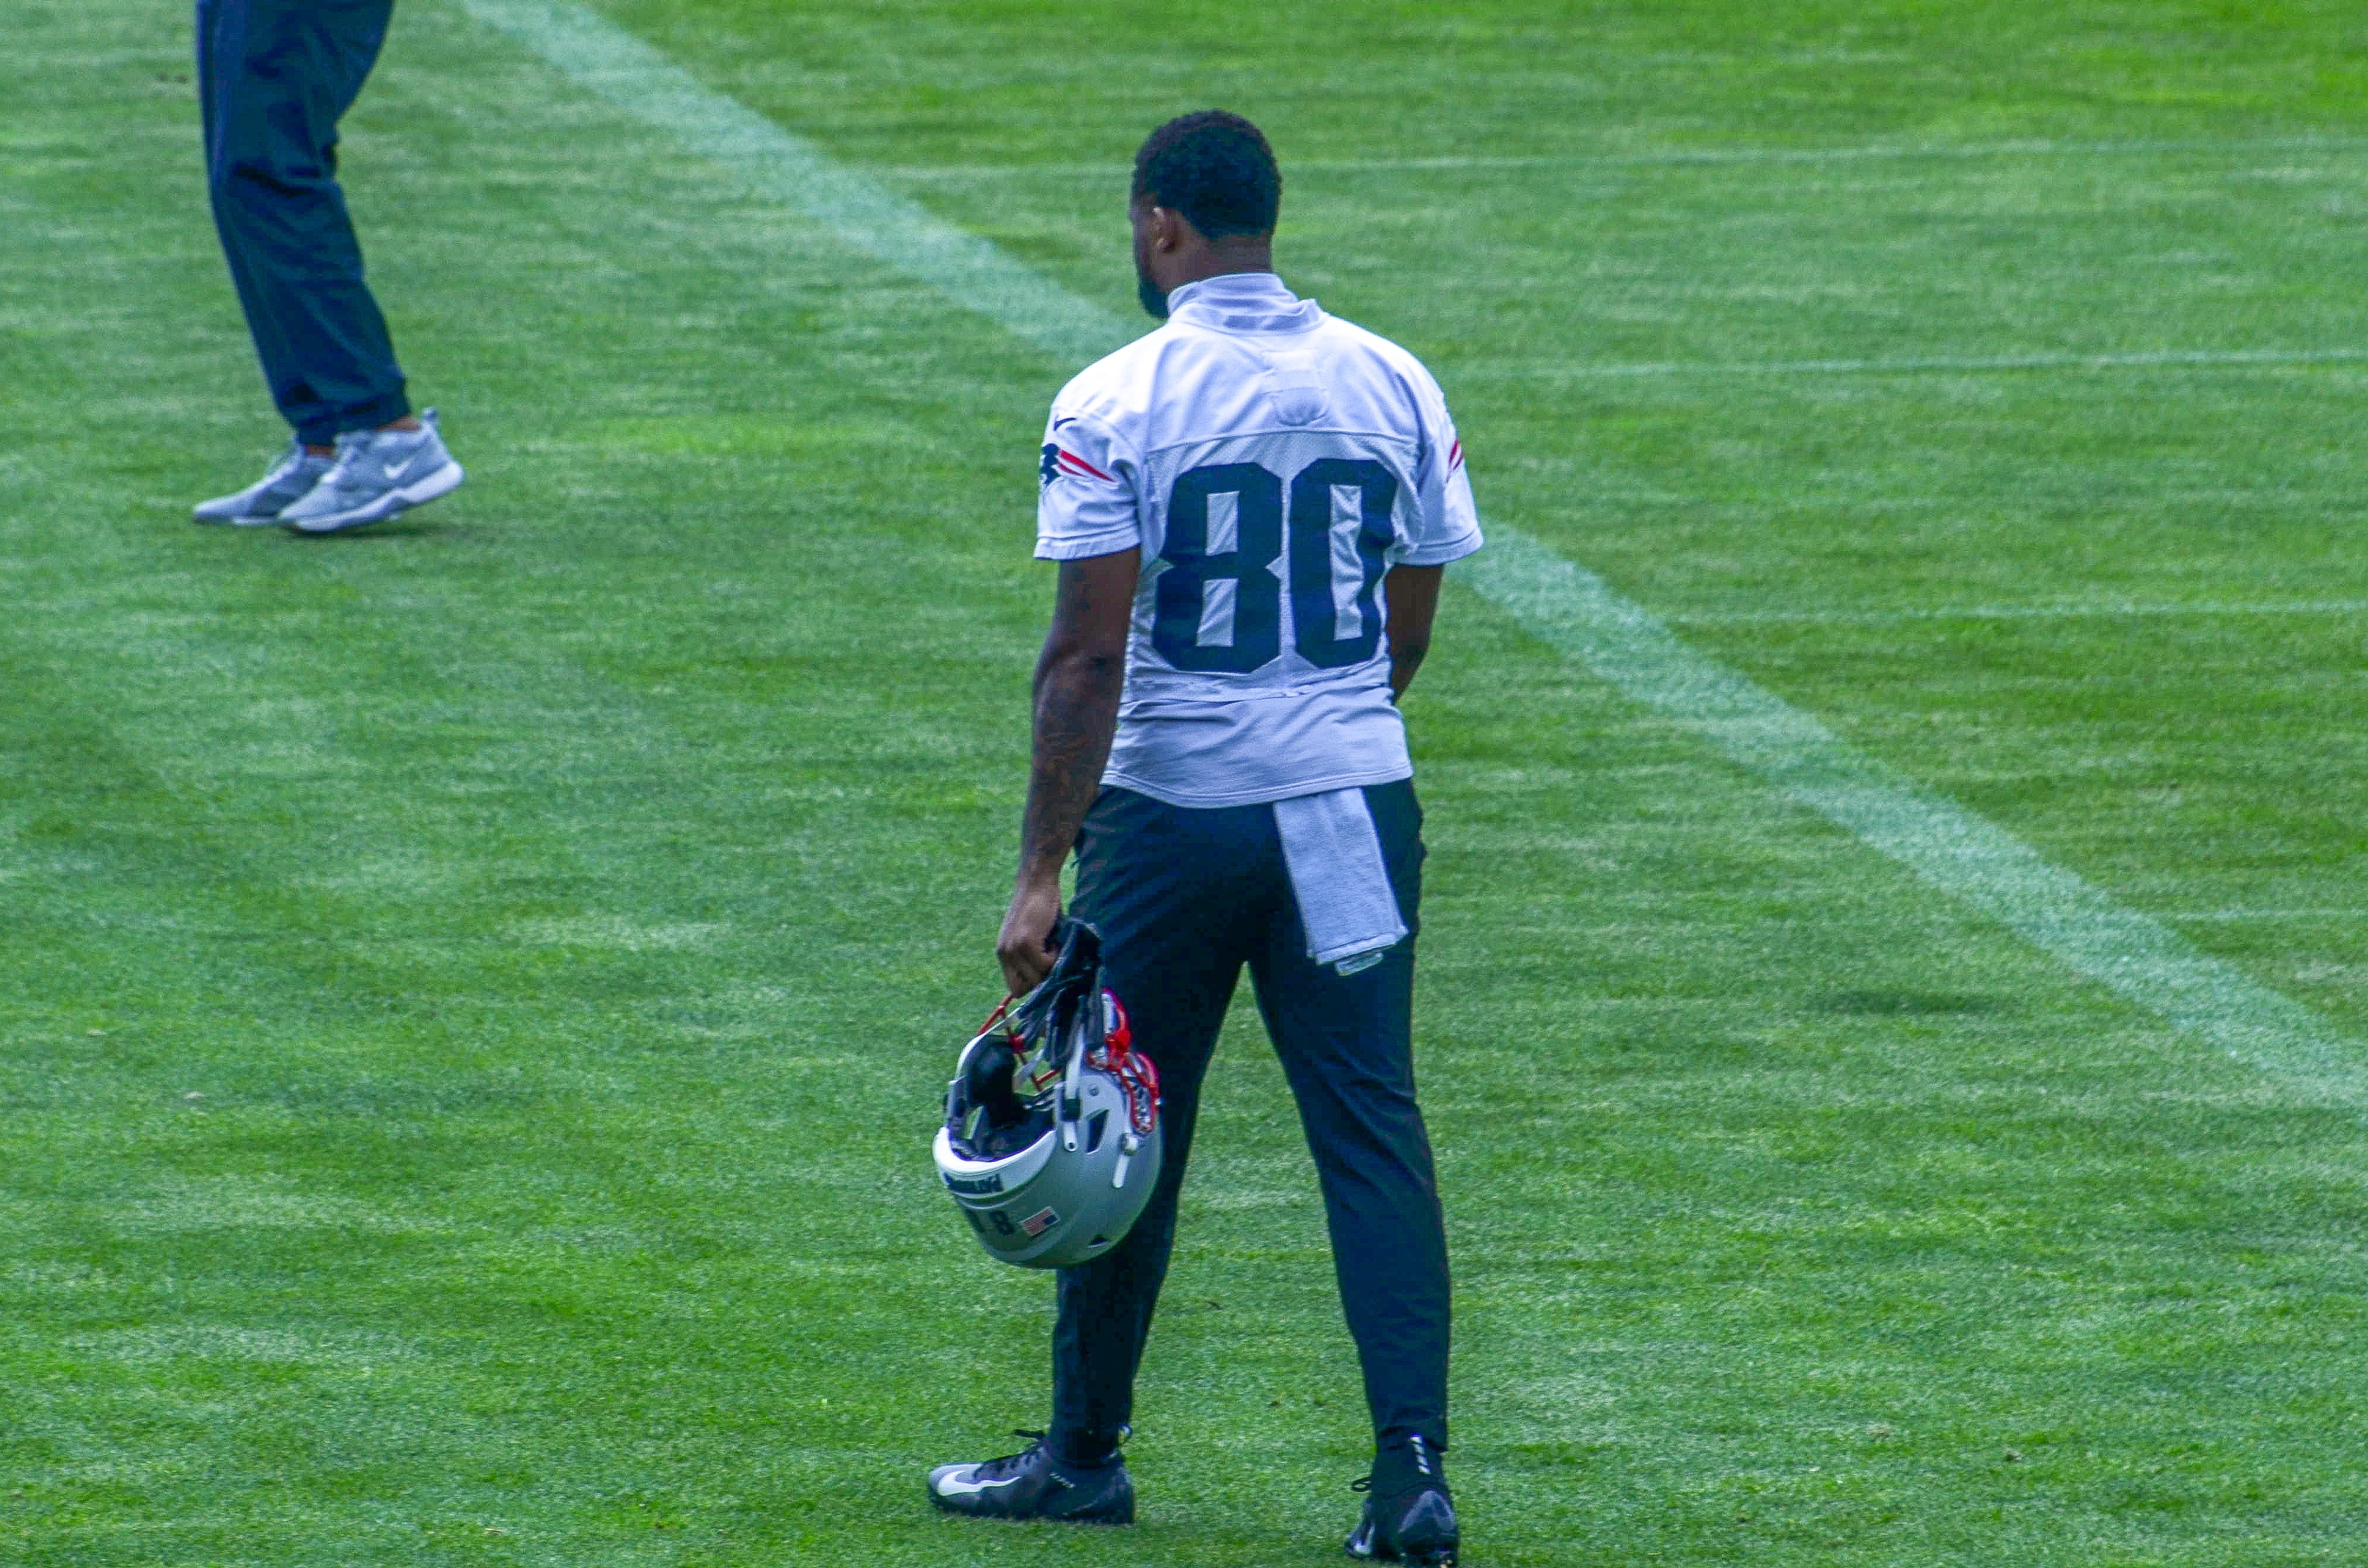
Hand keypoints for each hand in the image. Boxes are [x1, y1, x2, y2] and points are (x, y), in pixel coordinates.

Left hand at [996, 876, 1062, 995]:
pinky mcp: (1026, 943)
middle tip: (1050, 958)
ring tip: (1052, 945)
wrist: (1036, 883)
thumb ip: (1031, 957)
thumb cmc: (1038, 908)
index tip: (1044, 970)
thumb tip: (1046, 980)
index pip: (1014, 988)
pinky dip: (1055, 955)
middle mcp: (1004, 954)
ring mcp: (1014, 949)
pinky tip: (1053, 939)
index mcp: (1003, 954)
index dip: (1032, 983)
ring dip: (1050, 965)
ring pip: (1037, 978)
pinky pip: (1045, 965)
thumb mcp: (1029, 937)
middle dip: (1042, 978)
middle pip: (1025, 987)